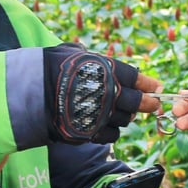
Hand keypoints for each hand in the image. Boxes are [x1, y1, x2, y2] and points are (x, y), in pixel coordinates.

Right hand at [43, 43, 159, 142]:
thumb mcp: (73, 52)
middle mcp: (111, 94)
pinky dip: (112, 131)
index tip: (156, 86)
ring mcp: (103, 115)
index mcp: (110, 71)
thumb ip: (91, 57)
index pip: (138, 78)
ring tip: (121, 112)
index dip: (149, 83)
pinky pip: (112, 135)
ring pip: (125, 120)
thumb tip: (93, 55)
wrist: (31, 93)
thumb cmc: (51, 67)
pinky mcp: (92, 132)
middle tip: (152, 104)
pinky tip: (107, 125)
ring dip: (126, 116)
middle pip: (139, 102)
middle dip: (149, 103)